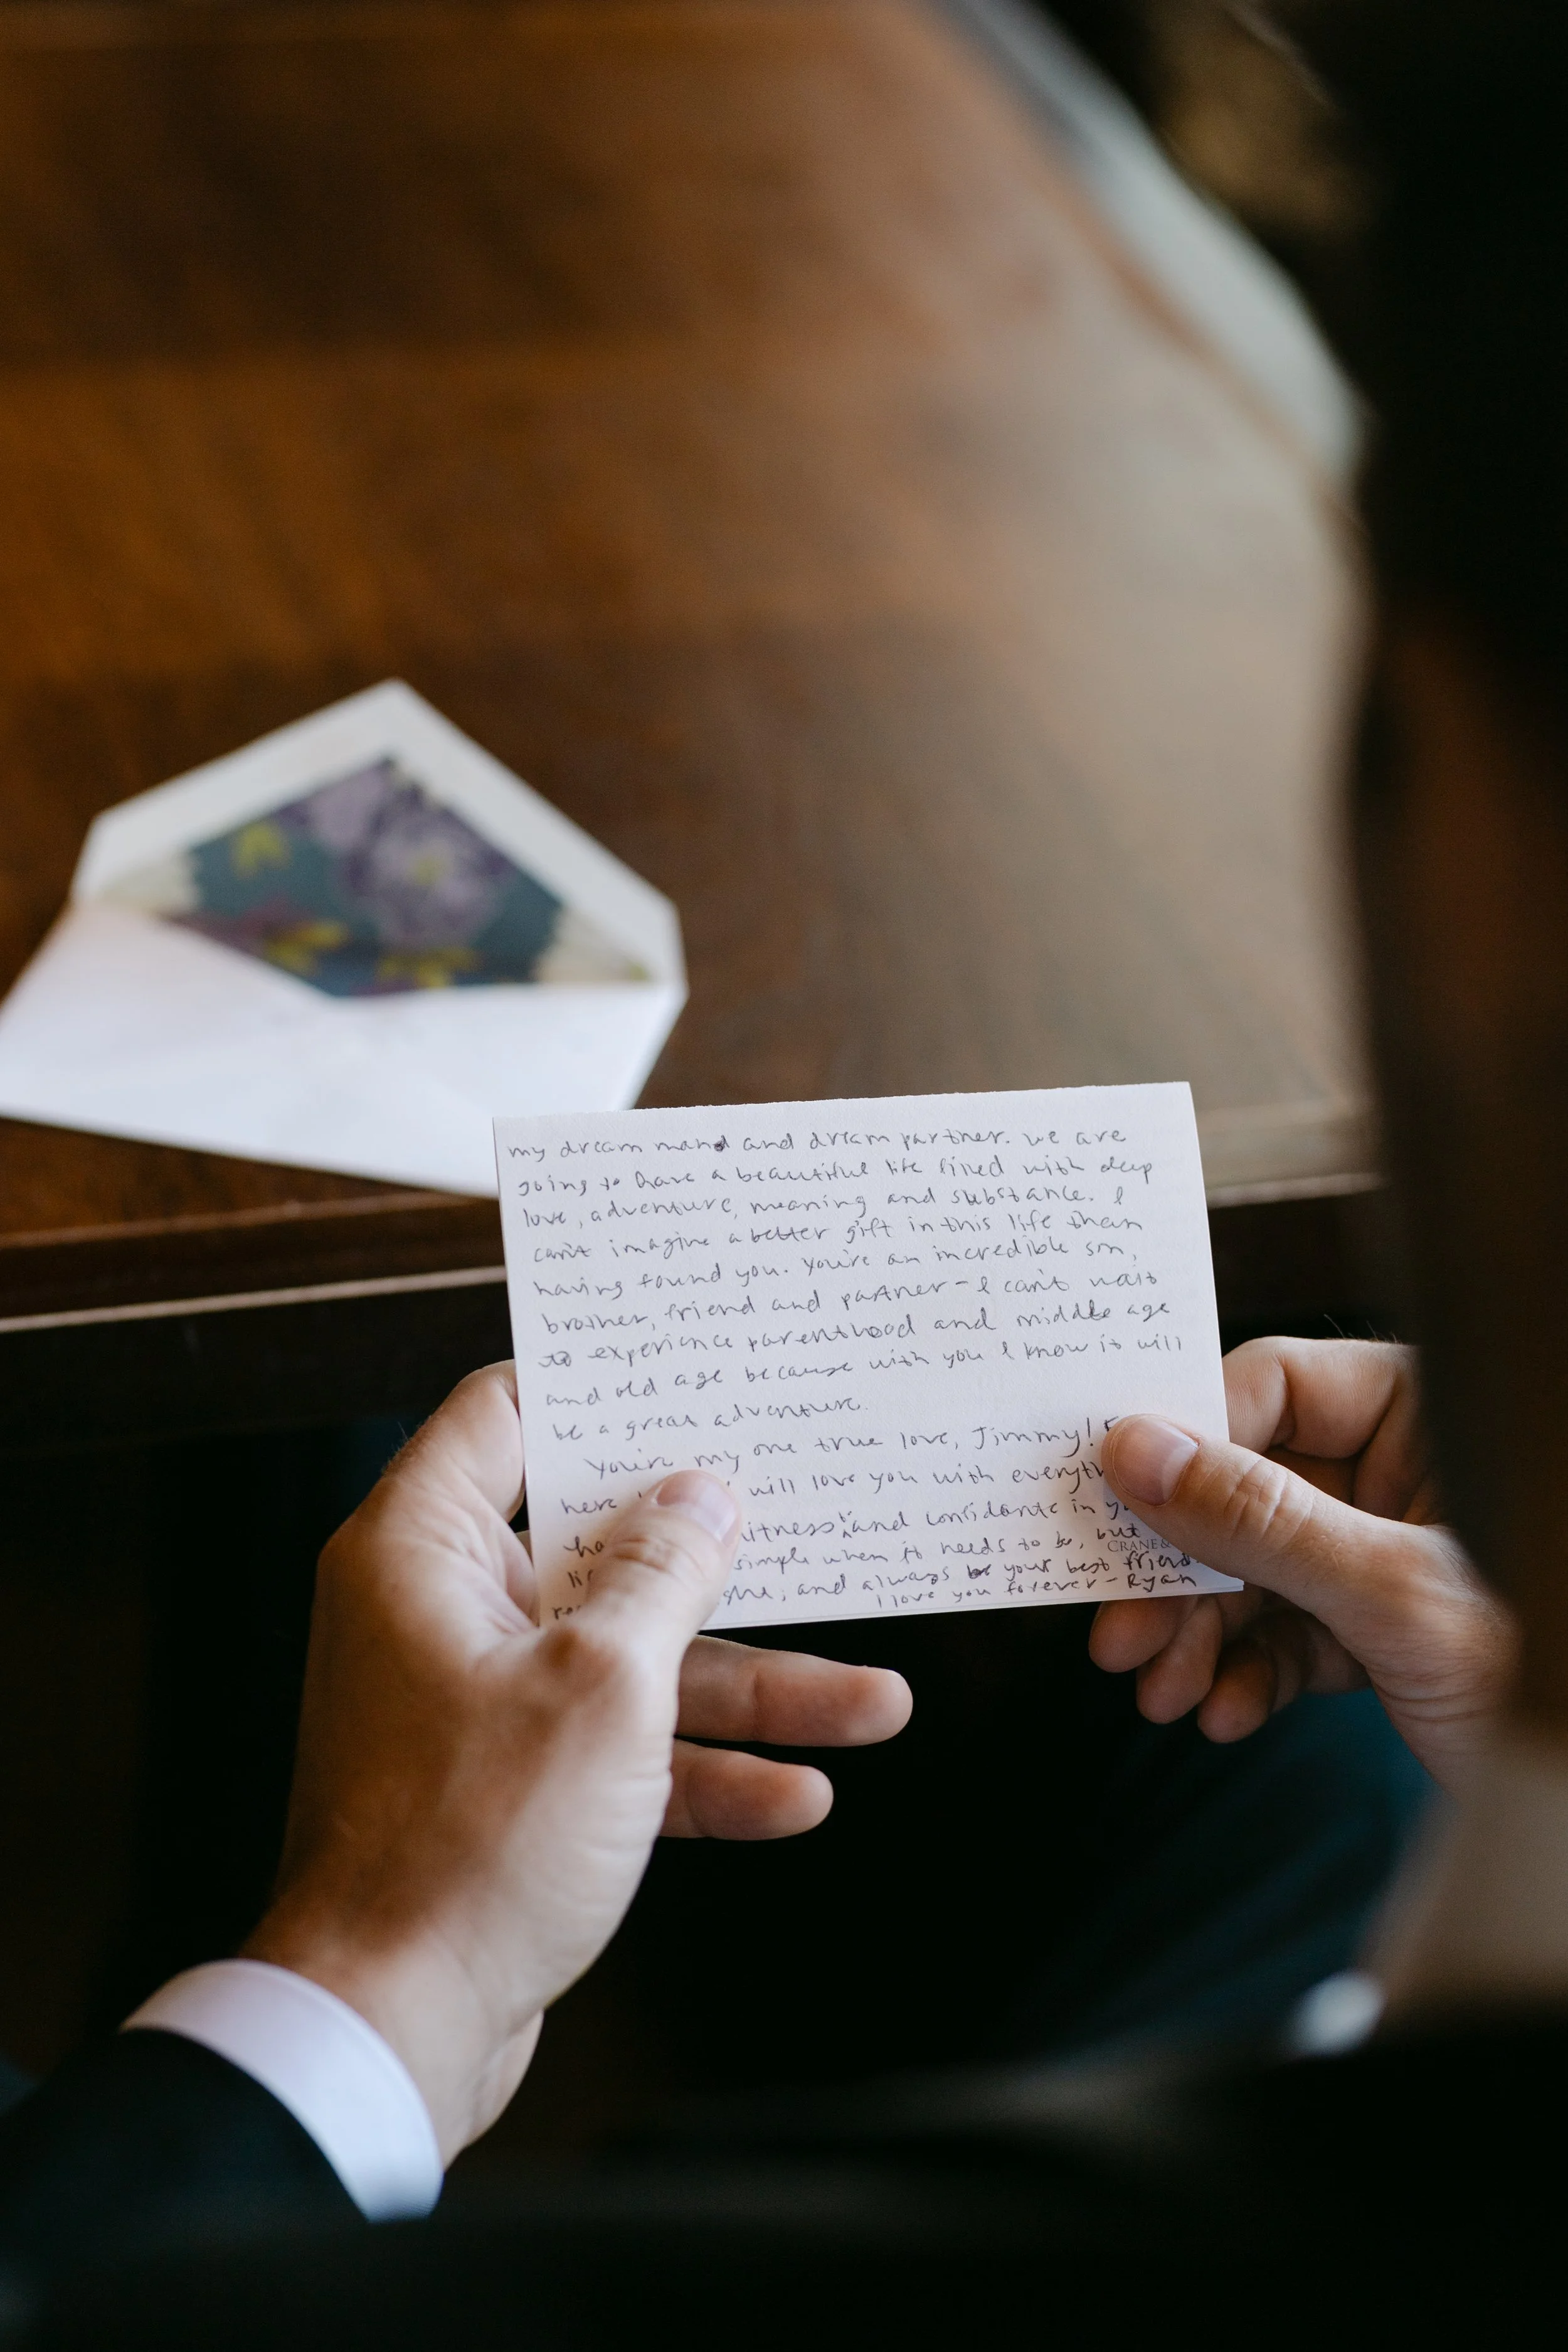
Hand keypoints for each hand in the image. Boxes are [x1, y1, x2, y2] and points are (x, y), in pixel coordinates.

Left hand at [245, 1363, 909, 2160]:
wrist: (391, 2030)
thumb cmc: (467, 1842)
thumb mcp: (603, 1684)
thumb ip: (663, 1574)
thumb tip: (702, 1495)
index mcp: (425, 1552)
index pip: (508, 1415)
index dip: (602, 1388)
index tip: (695, 1375)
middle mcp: (445, 1614)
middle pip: (602, 1549)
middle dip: (724, 1563)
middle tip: (813, 1521)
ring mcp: (482, 1704)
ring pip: (634, 1664)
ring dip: (752, 1688)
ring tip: (877, 1702)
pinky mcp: (514, 1789)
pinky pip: (623, 1752)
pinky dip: (703, 1771)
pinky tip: (800, 1794)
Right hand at [1088, 1337, 1515, 1787]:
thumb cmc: (1542, 1674)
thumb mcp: (1393, 1593)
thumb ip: (1261, 1518)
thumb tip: (1137, 1450)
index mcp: (1425, 1413)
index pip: (1271, 1386)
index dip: (1185, 1442)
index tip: (1114, 1501)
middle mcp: (1400, 1470)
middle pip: (1244, 1485)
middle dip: (1180, 1569)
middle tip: (1120, 1630)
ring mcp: (1386, 1551)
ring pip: (1253, 1569)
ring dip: (1198, 1635)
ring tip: (1162, 1693)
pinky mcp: (1379, 1630)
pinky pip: (1285, 1634)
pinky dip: (1245, 1675)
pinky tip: (1226, 1715)